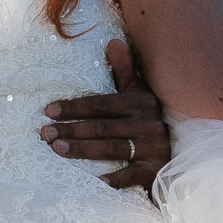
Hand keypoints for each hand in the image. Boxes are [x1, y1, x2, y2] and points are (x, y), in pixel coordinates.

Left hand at [41, 39, 170, 193]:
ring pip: (111, 148)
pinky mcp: (154, 171)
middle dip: (71, 129)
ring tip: (56, 149)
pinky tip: (93, 181)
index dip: (74, 106)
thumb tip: (112, 41)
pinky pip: (130, 176)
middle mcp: (148, 124)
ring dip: (82, 149)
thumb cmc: (147, 120)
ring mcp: (152, 148)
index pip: (101, 104)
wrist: (178, 152)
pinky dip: (113, 179)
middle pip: (102, 126)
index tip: (49, 111)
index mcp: (141, 102)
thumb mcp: (139, 94)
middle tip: (44, 133)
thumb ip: (124, 70)